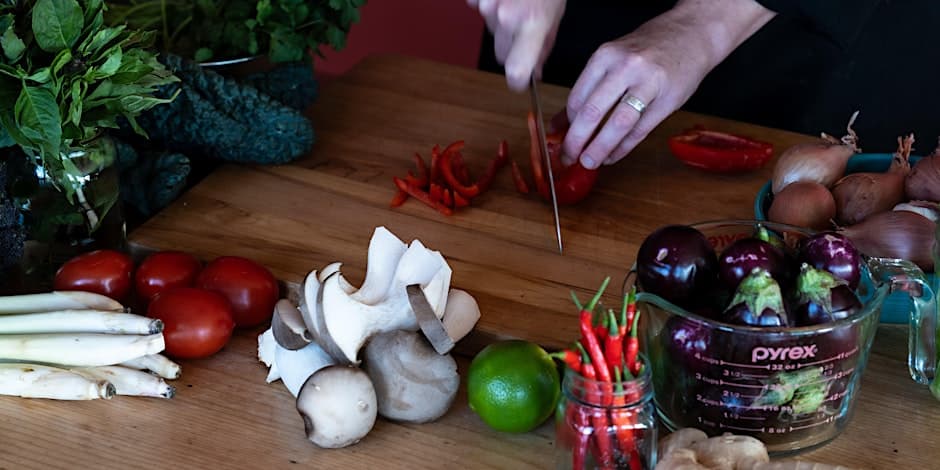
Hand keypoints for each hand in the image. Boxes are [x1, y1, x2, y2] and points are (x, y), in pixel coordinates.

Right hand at [467, 0, 565, 90]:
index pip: (516, 71)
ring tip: (516, 5)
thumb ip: (542, 48)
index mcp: (531, 24)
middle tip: (524, 29)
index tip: (521, 82)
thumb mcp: (554, 17)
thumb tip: (534, 73)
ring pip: (491, 33)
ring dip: (501, 25)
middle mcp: (505, 16)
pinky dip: (489, 7)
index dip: (518, 81)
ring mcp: (487, 5)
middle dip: (512, 48)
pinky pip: (480, 12)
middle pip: (501, 54)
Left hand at [561, 0, 774, 168]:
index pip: (578, 97)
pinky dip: (623, 148)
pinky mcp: (668, 101)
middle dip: (576, 141)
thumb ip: (589, 88)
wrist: (692, 34)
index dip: (567, 124)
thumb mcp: (614, 57)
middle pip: (593, 112)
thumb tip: (560, 123)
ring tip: (589, 162)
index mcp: (606, 56)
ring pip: (618, 125)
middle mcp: (626, 68)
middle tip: (569, 158)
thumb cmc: (649, 47)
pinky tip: (613, 156)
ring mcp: (649, 84)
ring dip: (600, 148)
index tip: (562, 139)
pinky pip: (640, 131)